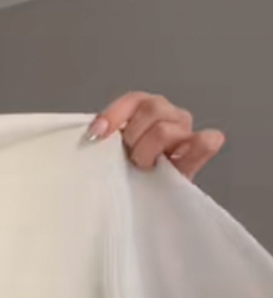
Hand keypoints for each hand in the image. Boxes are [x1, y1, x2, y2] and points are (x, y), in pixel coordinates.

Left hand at [90, 92, 224, 179]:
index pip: (134, 99)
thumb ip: (104, 138)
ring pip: (166, 129)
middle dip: (133, 135)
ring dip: (149, 150)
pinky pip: (207, 141)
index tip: (96, 135)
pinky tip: (173, 160)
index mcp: (146, 110)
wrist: (147, 198)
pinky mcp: (201, 151)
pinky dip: (194, 148)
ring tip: (142, 166)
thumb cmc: (128, 173)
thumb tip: (90, 135)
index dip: (115, 114)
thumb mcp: (110, 152)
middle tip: (127, 156)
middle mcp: (169, 116)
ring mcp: (186, 132)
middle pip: (152, 108)